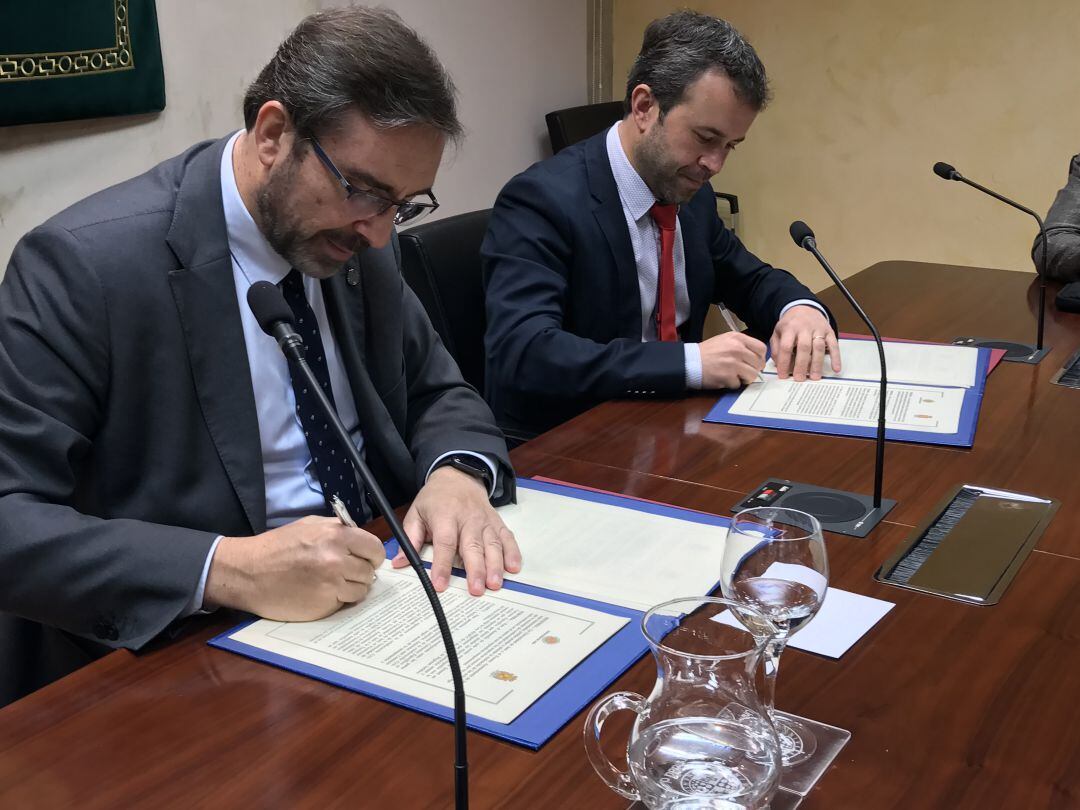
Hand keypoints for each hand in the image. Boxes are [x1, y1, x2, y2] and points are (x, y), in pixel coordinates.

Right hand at [205, 516, 384, 620]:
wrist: (247, 573)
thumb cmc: (275, 547)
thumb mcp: (309, 525)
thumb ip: (337, 529)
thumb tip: (360, 539)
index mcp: (336, 535)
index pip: (375, 548)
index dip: (372, 556)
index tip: (367, 560)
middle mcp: (337, 559)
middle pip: (369, 571)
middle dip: (361, 572)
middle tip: (346, 573)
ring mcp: (331, 584)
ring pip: (361, 590)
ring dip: (351, 588)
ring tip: (331, 583)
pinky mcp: (324, 606)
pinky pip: (345, 603)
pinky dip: (338, 600)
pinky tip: (321, 594)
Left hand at [393, 466, 520, 595]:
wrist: (458, 477)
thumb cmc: (435, 499)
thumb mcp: (416, 513)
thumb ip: (410, 539)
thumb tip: (400, 562)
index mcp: (445, 515)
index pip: (445, 542)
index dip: (442, 565)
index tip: (440, 584)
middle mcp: (467, 518)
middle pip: (472, 545)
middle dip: (475, 569)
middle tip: (476, 590)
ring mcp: (485, 521)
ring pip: (492, 544)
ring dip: (495, 565)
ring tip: (495, 584)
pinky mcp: (497, 523)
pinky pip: (507, 538)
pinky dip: (512, 553)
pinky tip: (513, 568)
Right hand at [698, 331, 767, 388]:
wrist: (690, 361)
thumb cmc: (708, 352)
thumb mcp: (726, 340)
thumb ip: (742, 345)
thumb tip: (757, 357)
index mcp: (738, 338)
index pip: (761, 348)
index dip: (760, 357)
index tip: (754, 362)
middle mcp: (737, 349)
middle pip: (759, 363)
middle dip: (753, 369)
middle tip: (744, 371)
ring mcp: (733, 363)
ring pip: (752, 375)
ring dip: (745, 378)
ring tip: (735, 375)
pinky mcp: (728, 376)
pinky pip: (739, 384)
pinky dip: (733, 384)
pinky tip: (724, 378)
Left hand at [770, 305, 841, 380]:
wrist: (804, 308)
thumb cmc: (790, 324)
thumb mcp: (778, 332)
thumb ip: (776, 348)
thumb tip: (779, 365)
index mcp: (790, 328)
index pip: (786, 346)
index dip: (784, 362)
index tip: (783, 375)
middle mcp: (804, 328)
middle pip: (804, 347)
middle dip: (801, 365)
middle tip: (800, 378)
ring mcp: (818, 329)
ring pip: (819, 347)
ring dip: (817, 363)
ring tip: (815, 377)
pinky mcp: (829, 331)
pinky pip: (834, 345)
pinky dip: (836, 357)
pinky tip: (836, 368)